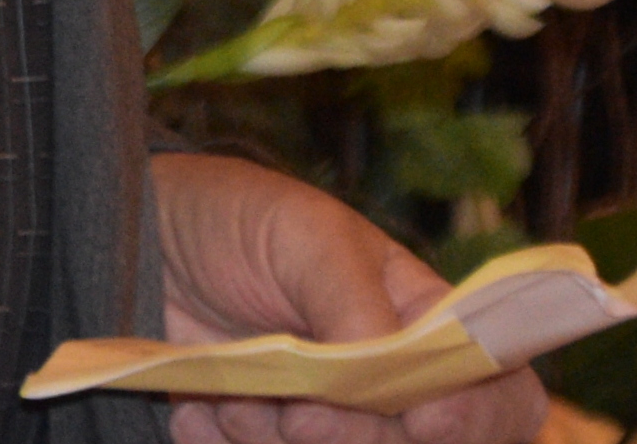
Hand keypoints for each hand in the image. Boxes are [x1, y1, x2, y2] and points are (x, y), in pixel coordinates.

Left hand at [152, 153, 545, 443]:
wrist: (139, 240)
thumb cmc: (231, 218)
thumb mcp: (301, 234)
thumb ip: (353, 302)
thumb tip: (386, 376)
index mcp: (417, 321)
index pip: (499, 392)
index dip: (475, 418)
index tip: (418, 420)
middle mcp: (382, 383)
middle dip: (350, 437)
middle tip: (293, 410)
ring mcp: (324, 421)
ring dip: (275, 441)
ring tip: (231, 390)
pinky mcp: (266, 442)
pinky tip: (195, 408)